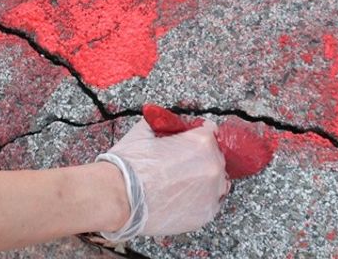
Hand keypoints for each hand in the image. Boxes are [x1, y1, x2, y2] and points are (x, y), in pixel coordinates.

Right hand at [97, 118, 229, 239]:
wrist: (119, 197)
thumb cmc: (130, 166)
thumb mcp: (144, 131)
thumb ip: (162, 124)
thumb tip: (164, 122)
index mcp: (201, 143)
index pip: (211, 132)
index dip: (197, 135)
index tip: (190, 141)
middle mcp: (212, 167)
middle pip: (216, 157)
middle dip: (201, 158)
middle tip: (180, 163)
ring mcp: (211, 193)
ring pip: (218, 182)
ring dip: (204, 180)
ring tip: (181, 183)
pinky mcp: (205, 214)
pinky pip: (210, 204)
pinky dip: (198, 200)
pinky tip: (180, 197)